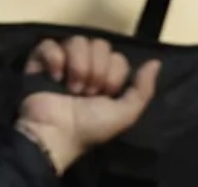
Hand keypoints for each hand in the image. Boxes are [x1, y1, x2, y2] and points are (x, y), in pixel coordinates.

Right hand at [20, 36, 160, 172]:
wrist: (55, 133)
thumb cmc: (91, 127)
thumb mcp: (125, 114)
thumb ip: (143, 90)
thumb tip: (156, 63)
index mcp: (105, 78)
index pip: (117, 57)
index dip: (113, 75)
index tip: (105, 94)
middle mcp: (86, 67)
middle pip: (100, 45)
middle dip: (96, 70)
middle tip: (86, 93)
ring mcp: (64, 62)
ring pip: (78, 41)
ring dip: (78, 67)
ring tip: (70, 89)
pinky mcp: (41, 60)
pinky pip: (50, 44)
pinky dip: (54, 59)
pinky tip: (54, 76)